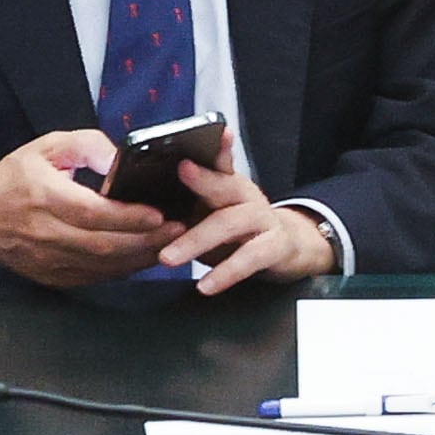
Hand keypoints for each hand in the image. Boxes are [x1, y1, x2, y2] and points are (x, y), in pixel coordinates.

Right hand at [0, 131, 174, 289]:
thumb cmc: (15, 176)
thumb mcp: (48, 146)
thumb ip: (88, 145)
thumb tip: (120, 159)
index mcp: (44, 196)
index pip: (90, 213)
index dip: (126, 217)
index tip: (158, 214)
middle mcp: (45, 232)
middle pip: (101, 244)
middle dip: (145, 240)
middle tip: (180, 230)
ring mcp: (47, 259)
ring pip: (101, 265)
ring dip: (140, 258)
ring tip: (173, 244)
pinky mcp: (51, 276)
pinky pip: (93, 277)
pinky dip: (122, 270)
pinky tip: (145, 258)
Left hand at [159, 158, 337, 295]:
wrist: (291, 247)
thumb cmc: (241, 230)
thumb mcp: (216, 211)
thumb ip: (190, 202)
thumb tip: (143, 207)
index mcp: (229, 184)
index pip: (219, 161)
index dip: (211, 148)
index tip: (187, 151)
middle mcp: (247, 197)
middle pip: (224, 186)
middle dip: (200, 182)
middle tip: (174, 183)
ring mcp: (264, 220)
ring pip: (230, 223)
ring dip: (196, 241)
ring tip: (167, 258)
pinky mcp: (276, 246)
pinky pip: (250, 258)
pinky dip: (226, 272)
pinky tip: (206, 285)